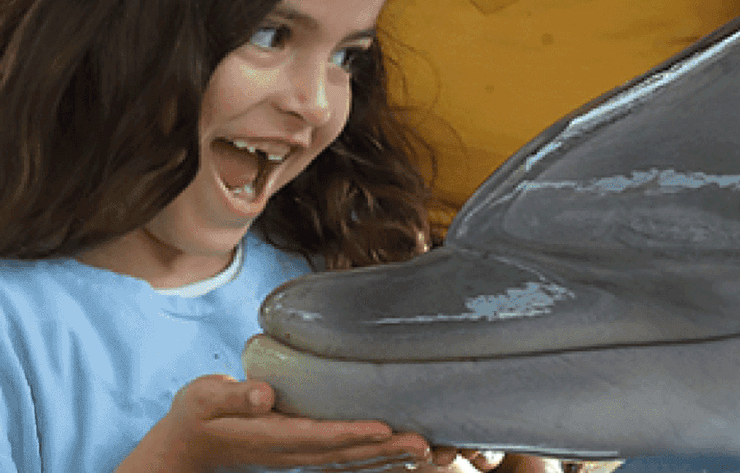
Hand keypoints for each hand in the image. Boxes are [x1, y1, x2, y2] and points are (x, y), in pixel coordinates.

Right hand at [115, 374, 434, 471]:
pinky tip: (411, 457)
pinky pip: (350, 463)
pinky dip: (381, 461)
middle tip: (426, 445)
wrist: (190, 447)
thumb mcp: (204, 398)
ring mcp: (301, 459)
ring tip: (431, 453)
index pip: (317, 437)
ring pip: (353, 464)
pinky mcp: (308, 456)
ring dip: (392, 460)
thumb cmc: (199, 416)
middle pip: (346, 456)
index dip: (351, 434)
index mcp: (270, 438)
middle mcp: (292, 454)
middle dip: (387, 451)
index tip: (384, 428)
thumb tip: (263, 392)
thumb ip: (233, 395)